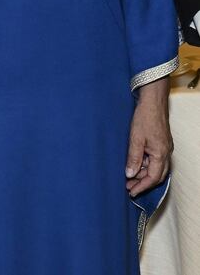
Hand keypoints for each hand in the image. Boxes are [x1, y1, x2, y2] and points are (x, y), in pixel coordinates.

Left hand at [125, 76, 172, 196]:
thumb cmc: (144, 118)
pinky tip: (135, 163)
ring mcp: (164, 148)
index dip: (142, 187)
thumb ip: (133, 157)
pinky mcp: (161, 143)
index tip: (131, 192)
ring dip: (143, 173)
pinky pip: (155, 159)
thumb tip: (130, 175)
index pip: (153, 178)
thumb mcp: (135, 138)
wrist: (153, 101)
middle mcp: (166, 153)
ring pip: (156, 167)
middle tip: (128, 187)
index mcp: (161, 154)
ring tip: (129, 176)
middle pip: (156, 175)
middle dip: (143, 183)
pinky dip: (145, 164)